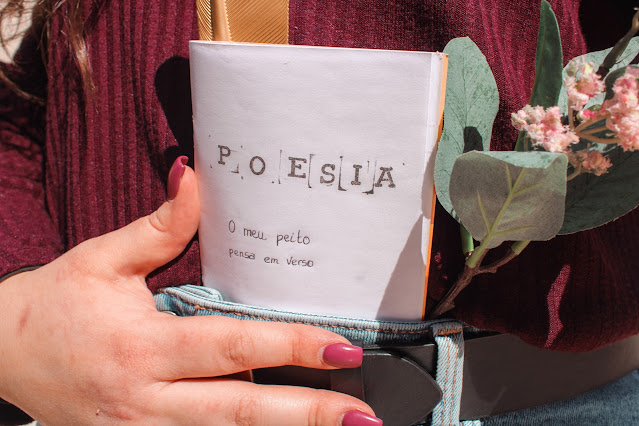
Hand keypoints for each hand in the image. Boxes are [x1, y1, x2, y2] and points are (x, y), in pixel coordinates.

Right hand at [0, 157, 379, 424]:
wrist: (0, 355)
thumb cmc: (52, 305)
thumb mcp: (102, 258)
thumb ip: (159, 227)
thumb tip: (195, 179)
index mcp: (144, 346)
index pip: (234, 347)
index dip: (292, 346)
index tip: (341, 347)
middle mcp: (148, 398)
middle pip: (242, 411)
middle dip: (308, 413)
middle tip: (362, 414)